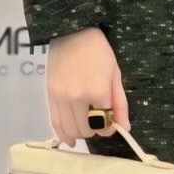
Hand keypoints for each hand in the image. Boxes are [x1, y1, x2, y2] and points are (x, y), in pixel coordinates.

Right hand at [45, 26, 130, 146]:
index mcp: (97, 92)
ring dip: (80, 133)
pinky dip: (63, 134)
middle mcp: (77, 99)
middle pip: (86, 130)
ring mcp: (61, 98)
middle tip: (98, 119)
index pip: (104, 124)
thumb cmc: (99, 53)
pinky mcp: (50, 97)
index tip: (110, 120)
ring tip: (85, 126)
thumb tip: (124, 129)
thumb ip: (119, 104)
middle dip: (95, 129)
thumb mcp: (115, 75)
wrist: (72, 33)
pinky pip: (55, 123)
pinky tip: (69, 140)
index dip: (109, 126)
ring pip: (70, 130)